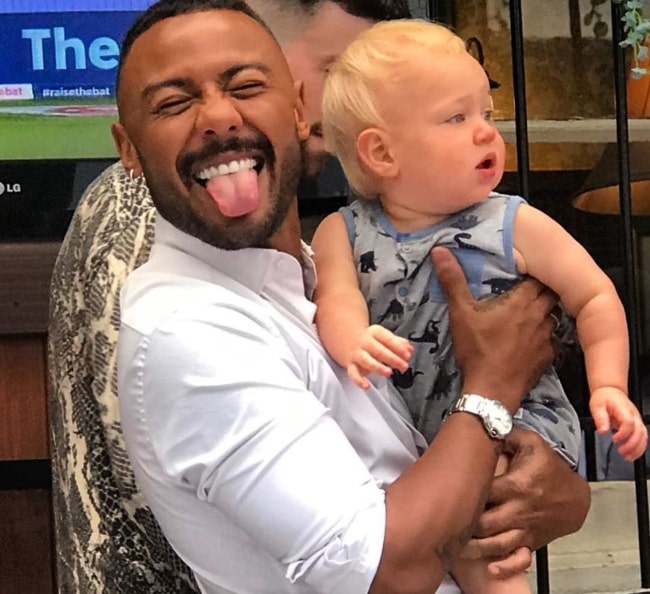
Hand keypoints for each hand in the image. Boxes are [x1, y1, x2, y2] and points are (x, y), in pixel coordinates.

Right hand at [346, 325, 412, 388]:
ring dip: (378, 367)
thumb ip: (398, 343)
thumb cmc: (370, 340)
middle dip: (392, 359)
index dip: (399, 348)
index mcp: (375, 333)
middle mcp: (365, 342)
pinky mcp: (351, 365)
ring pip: (366, 361)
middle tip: (403, 366)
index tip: (407, 355)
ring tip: (388, 372)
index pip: (388, 339)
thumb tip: (410, 349)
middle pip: (379, 350)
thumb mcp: (384, 337)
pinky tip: (366, 385)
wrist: (347, 339)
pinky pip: (353, 373)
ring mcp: (357, 354)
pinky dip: (359, 380)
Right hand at [431, 247, 557, 410]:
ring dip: (544, 312)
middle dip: (542, 291)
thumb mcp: (460, 313)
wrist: (492, 391)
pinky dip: (544, 335)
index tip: (523, 273)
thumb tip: (440, 250)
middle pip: (551, 295)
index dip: (532, 275)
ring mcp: (547, 338)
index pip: (538, 278)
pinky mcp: (548, 357)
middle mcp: (540, 316)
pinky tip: (532, 339)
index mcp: (522, 301)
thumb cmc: (477, 349)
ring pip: (554, 316)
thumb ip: (453, 280)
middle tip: (527, 290)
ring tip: (531, 312)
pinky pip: (552, 339)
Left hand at [461, 428, 589, 576]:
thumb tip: (484, 425)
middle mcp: (519, 510)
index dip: (467, 492)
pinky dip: (505, 566)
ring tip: (455, 545)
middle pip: (486, 523)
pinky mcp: (530, 542)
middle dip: (466, 525)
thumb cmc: (548, 466)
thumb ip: (506, 434)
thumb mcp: (531, 443)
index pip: (484, 491)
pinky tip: (490, 568)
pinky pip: (518, 560)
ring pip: (497, 544)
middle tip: (445, 521)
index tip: (449, 489)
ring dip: (476, 547)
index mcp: (517, 485)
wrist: (576, 497)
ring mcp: (525, 529)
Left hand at [590, 386, 647, 459]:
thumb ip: (600, 419)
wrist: (610, 391)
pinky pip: (643, 438)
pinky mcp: (637, 425)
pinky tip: (632, 454)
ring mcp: (637, 420)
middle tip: (621, 451)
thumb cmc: (604, 398)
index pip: (629, 423)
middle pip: (639, 432)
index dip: (623, 433)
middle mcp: (634, 415)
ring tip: (627, 456)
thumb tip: (603, 431)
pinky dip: (639, 447)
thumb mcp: (597, 406)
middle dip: (631, 444)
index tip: (614, 439)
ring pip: (644, 436)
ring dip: (637, 449)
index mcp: (623, 409)